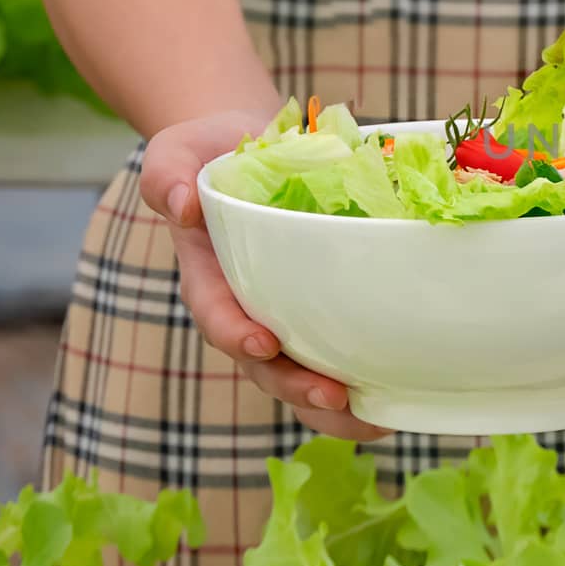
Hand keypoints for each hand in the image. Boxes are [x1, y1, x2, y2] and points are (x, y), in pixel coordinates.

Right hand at [140, 110, 391, 441]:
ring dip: (332, 404)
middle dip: (296, 385)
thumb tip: (182, 205)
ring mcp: (279, 314)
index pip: (217, 313)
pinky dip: (361, 382)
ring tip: (375, 420)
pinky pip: (333, 354)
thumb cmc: (205, 153)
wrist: (241, 146)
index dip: (235, 333)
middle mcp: (244, 307)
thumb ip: (168, 178)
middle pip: (263, 363)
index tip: (262, 344)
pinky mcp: (315, 309)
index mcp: (209, 276)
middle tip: (333, 395)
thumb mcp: (175, 155)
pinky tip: (395, 401)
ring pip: (299, 374)